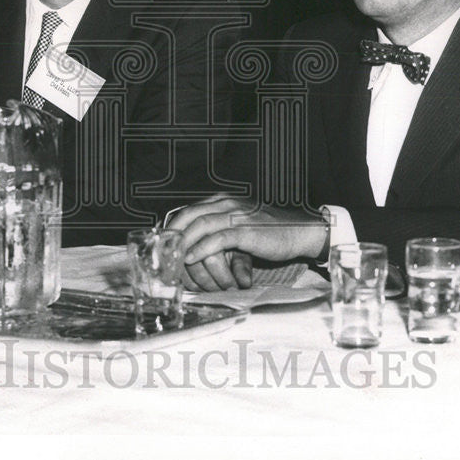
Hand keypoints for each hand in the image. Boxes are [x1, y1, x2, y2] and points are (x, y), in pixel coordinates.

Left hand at [168, 195, 327, 290]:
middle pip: (190, 215)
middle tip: (160, 252)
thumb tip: (194, 248)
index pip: (190, 210)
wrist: (299, 231)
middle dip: (172, 233)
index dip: (173, 226)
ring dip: (183, 242)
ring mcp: (238, 215)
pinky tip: (191, 258)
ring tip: (171, 257)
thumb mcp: (240, 227)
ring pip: (201, 225)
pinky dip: (202, 248)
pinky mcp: (247, 231)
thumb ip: (219, 231)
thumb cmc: (269, 232)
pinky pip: (219, 238)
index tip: (161, 243)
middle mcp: (228, 204)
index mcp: (224, 201)